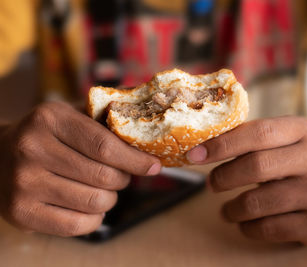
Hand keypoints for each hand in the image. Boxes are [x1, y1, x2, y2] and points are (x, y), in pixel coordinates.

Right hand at [0, 102, 160, 235]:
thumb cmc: (47, 136)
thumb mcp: (70, 116)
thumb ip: (104, 121)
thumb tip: (148, 130)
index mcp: (50, 119)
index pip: (105, 146)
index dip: (136, 160)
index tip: (154, 166)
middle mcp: (32, 149)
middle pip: (103, 176)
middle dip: (123, 179)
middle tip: (122, 175)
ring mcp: (23, 182)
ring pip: (95, 202)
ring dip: (110, 198)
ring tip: (104, 189)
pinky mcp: (20, 212)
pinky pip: (78, 225)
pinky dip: (95, 218)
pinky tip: (90, 206)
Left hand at [187, 117, 306, 244]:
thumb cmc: (294, 160)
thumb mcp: (281, 138)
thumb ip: (248, 137)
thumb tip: (200, 146)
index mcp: (303, 130)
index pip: (257, 133)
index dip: (222, 145)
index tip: (195, 155)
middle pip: (256, 167)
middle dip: (223, 177)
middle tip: (210, 184)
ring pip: (258, 203)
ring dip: (232, 208)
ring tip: (226, 209)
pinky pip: (268, 229)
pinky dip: (247, 227)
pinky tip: (245, 222)